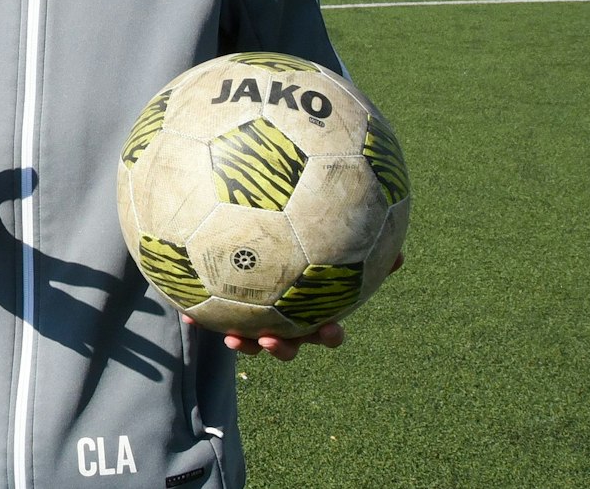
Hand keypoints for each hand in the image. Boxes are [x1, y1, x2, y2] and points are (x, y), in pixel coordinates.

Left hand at [185, 252, 402, 359]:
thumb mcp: (329, 246)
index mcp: (310, 309)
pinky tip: (187, 311)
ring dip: (243, 342)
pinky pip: (212, 316)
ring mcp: (253, 317)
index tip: (330, 328)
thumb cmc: (298, 245)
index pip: (326, 330)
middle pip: (287, 343)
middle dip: (282, 348)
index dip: (328, 334)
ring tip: (232, 337)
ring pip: (249, 339)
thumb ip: (361, 247)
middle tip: (272, 338)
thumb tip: (402, 252)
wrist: (245, 241)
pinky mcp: (223, 310)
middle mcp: (283, 319)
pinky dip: (200, 316)